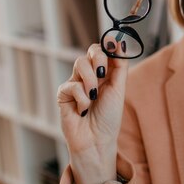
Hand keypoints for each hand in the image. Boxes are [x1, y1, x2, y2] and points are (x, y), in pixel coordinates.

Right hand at [56, 39, 128, 183]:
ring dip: (90, 81)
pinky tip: (84, 110)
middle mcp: (89, 75)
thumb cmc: (109, 117)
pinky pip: (71, 86)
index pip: (103, 50)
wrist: (97, 141)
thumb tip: (120, 43)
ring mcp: (75, 83)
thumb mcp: (119, 89)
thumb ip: (120, 66)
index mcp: (104, 73)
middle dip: (99, 59)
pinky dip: (82, 98)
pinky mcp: (63, 95)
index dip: (108, 45)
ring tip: (94, 97)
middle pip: (91, 51)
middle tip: (102, 73)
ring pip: (80, 64)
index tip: (113, 44)